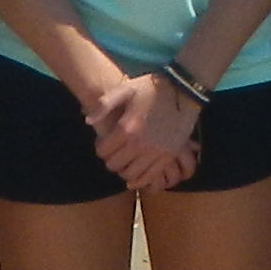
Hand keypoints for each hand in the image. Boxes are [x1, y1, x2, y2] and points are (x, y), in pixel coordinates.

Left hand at [89, 67, 201, 195]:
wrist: (183, 91)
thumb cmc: (151, 89)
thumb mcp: (125, 90)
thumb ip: (104, 105)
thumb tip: (88, 121)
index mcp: (126, 129)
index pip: (103, 151)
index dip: (100, 148)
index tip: (104, 143)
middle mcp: (139, 145)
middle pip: (114, 165)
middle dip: (110, 160)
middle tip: (114, 152)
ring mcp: (155, 153)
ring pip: (130, 175)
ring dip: (124, 170)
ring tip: (125, 161)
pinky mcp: (168, 157)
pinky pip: (149, 178)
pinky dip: (139, 180)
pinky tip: (135, 176)